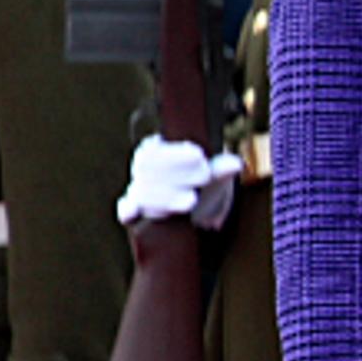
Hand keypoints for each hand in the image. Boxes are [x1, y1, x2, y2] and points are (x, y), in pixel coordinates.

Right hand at [117, 134, 240, 229]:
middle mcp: (142, 166)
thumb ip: (221, 169)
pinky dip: (128, 210)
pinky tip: (133, 212)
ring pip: (141, 191)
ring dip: (166, 198)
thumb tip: (236, 164)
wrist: (198, 206)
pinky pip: (124, 209)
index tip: (202, 163)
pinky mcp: (134, 209)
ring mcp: (137, 187)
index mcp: (156, 148)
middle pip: (147, 170)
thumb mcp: (214, 174)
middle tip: (202, 181)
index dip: (178, 157)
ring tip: (190, 201)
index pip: (157, 150)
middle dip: (176, 177)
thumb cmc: (203, 182)